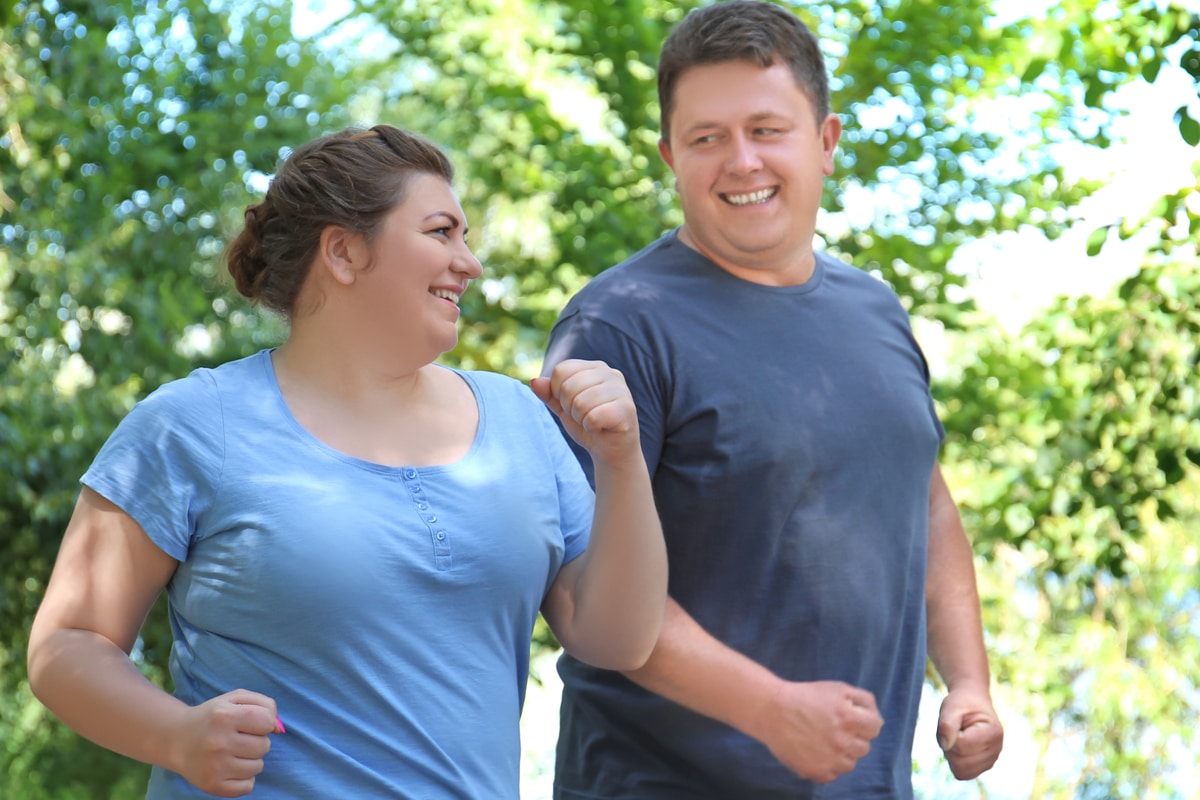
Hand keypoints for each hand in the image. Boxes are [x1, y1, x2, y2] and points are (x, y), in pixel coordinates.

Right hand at [170, 689, 282, 797]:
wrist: (177, 739)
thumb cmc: (213, 716)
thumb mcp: (236, 699)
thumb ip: (264, 705)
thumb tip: (279, 729)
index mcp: (224, 716)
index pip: (267, 722)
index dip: (264, 722)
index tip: (251, 723)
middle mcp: (219, 742)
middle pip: (264, 746)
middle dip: (257, 741)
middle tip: (238, 738)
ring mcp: (215, 767)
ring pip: (258, 767)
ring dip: (251, 760)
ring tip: (233, 752)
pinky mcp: (213, 786)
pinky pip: (248, 786)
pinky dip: (244, 778)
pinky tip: (230, 767)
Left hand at [531, 359, 639, 467]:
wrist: (611, 451)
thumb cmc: (588, 425)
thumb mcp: (563, 408)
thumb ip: (549, 394)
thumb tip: (535, 381)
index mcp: (595, 367)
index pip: (561, 370)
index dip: (558, 392)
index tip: (572, 405)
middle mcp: (611, 373)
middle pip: (569, 386)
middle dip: (569, 408)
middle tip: (584, 416)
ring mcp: (621, 389)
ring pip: (580, 402)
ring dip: (580, 419)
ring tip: (593, 422)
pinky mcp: (627, 409)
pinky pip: (593, 417)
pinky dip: (591, 427)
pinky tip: (601, 428)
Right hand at [753, 680, 883, 783]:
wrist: (772, 710)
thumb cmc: (806, 696)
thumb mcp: (837, 688)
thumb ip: (864, 700)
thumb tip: (878, 720)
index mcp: (849, 718)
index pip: (875, 728)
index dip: (864, 722)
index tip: (851, 719)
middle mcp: (842, 742)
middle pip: (864, 748)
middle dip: (853, 738)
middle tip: (834, 729)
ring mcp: (829, 760)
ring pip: (849, 764)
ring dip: (842, 753)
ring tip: (824, 740)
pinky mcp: (815, 772)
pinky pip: (832, 775)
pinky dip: (827, 766)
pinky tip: (816, 751)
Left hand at [937, 687, 1002, 779]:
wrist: (972, 702)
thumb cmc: (962, 703)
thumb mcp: (951, 707)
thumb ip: (947, 724)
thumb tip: (945, 746)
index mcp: (993, 732)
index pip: (962, 746)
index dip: (951, 735)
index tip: (955, 722)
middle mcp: (996, 750)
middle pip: (961, 764)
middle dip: (950, 748)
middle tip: (954, 731)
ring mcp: (991, 760)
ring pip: (962, 772)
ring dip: (952, 755)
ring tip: (958, 738)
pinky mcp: (983, 767)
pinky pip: (963, 774)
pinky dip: (956, 762)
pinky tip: (960, 747)